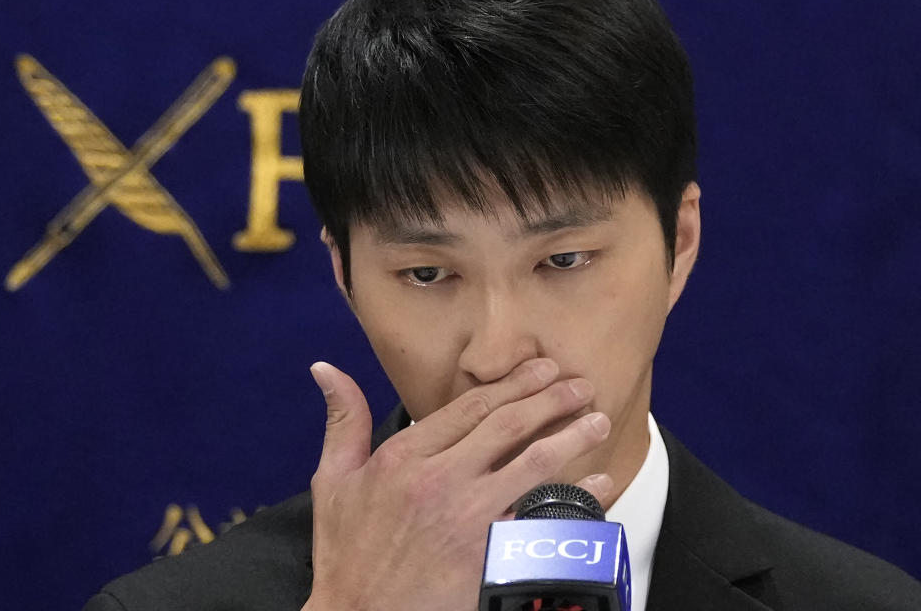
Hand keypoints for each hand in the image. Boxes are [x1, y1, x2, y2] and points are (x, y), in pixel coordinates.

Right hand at [302, 359, 612, 610]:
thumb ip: (343, 422)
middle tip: (581, 387)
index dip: (513, 384)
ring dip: (571, 438)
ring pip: (532, 464)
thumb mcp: (333, 481)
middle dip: (551, 400)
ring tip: (597, 422)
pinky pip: (542, 517)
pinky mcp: (488, 554)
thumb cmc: (347, 553)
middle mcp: (440, 480)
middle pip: (508, 426)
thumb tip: (326, 370)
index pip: (470, 407)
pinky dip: (574, 498)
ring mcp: (467, 517)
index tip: (541, 370)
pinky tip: (598, 484)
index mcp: (405, 456)